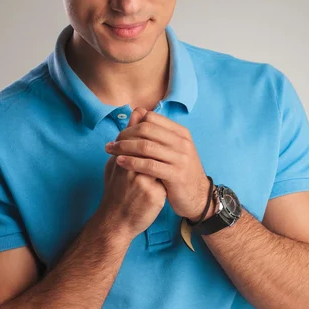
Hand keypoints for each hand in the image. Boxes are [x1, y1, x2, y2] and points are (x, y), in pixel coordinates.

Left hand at [105, 107, 214, 221]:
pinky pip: (149, 165)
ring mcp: (180, 158)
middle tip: (110, 144)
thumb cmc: (180, 171)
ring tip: (110, 152)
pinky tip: (119, 163)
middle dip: (124, 135)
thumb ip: (157, 133)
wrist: (198, 196)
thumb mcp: (173, 149)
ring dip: (124, 148)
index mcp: (181, 133)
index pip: (151, 119)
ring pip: (146, 146)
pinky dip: (132, 162)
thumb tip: (138, 111)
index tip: (119, 135)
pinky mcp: (176, 175)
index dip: (132, 125)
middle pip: (146, 130)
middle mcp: (182, 142)